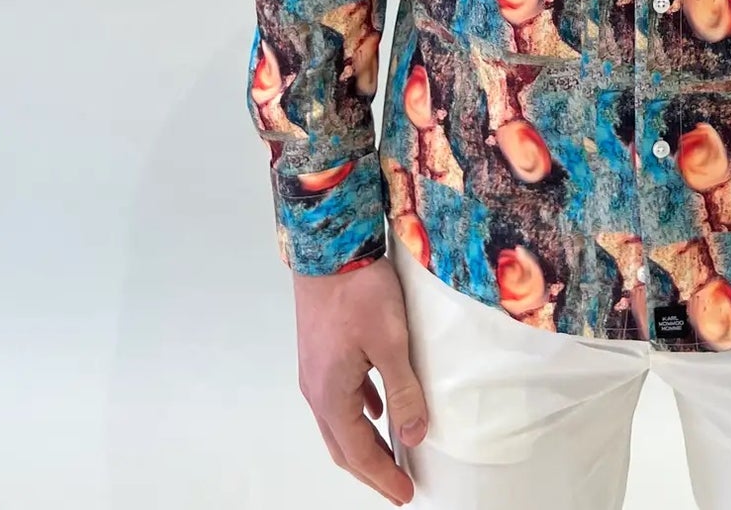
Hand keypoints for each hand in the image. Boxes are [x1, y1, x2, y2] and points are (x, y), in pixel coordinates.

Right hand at [293, 256, 428, 504]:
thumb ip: (403, 390)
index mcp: (331, 395)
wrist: (327, 246)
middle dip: (371, 469)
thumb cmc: (358, 290)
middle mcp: (316, 390)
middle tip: (398, 485)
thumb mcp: (390, 341)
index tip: (405, 495)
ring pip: (339, 422)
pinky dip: (359, 412)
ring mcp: (315, 370)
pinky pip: (340, 397)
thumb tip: (414, 436)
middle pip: (343, 445)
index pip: (358, 453)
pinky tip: (376, 406)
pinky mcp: (321, 351)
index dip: (382, 477)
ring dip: (364, 441)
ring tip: (391, 451)